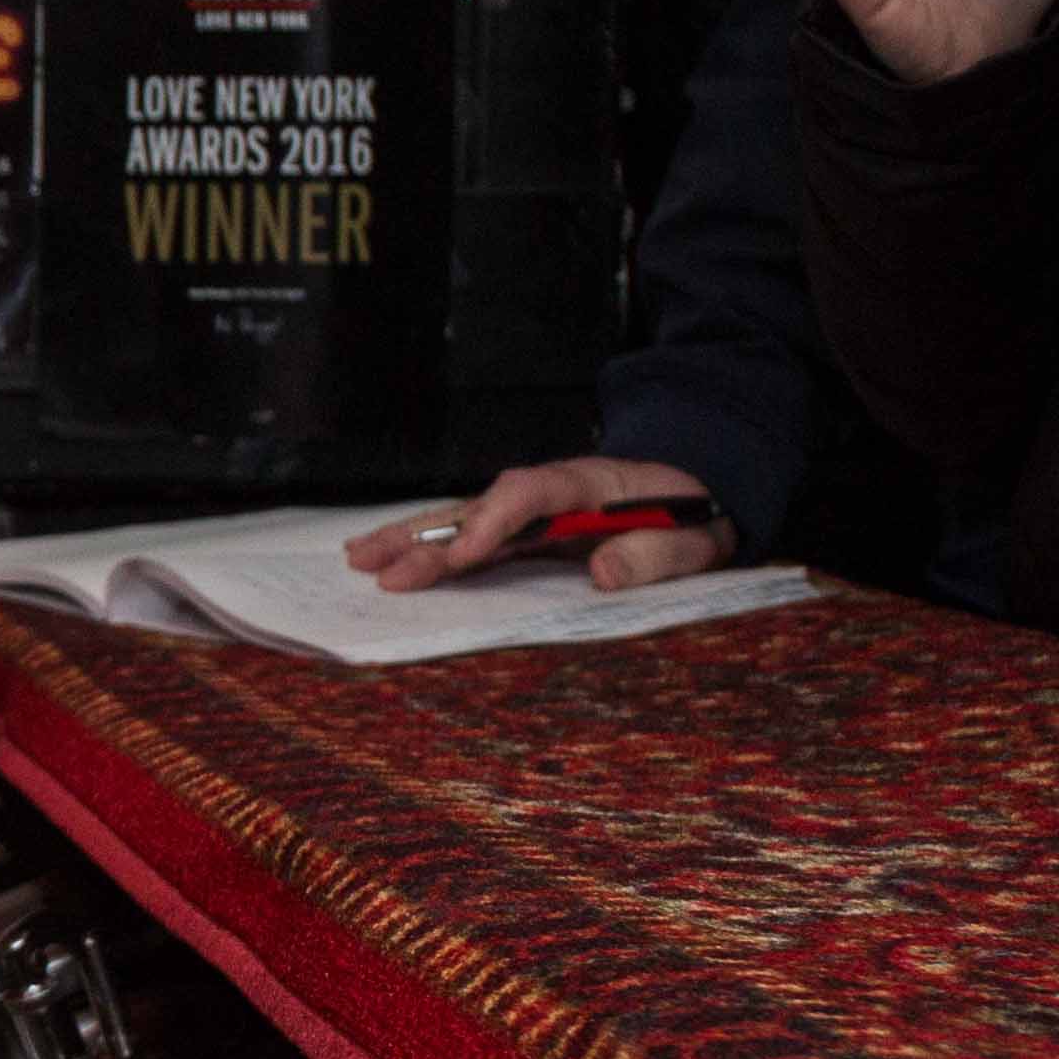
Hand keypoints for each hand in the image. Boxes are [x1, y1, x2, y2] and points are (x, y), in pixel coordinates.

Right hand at [348, 457, 736, 595]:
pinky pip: (467, 532)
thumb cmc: (698, 514)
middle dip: (427, 539)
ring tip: (357, 558)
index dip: (493, 524)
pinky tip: (385, 555)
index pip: (529, 495)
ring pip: (460, 517)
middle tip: (380, 571)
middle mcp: (548, 490)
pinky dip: (424, 543)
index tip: (462, 556)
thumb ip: (656, 554)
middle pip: (477, 506)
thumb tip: (602, 574)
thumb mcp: (697, 538)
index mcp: (590, 485)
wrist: (701, 484)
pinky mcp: (523, 526)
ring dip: (408, 538)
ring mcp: (531, 507)